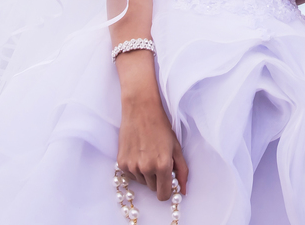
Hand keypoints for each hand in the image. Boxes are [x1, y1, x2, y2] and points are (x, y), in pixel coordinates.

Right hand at [115, 53, 187, 201]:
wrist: (141, 109)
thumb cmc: (161, 127)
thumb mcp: (176, 147)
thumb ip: (182, 171)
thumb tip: (183, 191)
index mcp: (163, 165)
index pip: (164, 195)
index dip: (167, 190)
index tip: (168, 181)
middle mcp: (146, 168)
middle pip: (153, 189)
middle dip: (158, 179)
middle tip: (159, 160)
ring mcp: (132, 167)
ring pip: (142, 182)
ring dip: (146, 173)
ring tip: (148, 153)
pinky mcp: (121, 163)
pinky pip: (131, 175)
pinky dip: (136, 168)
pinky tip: (139, 152)